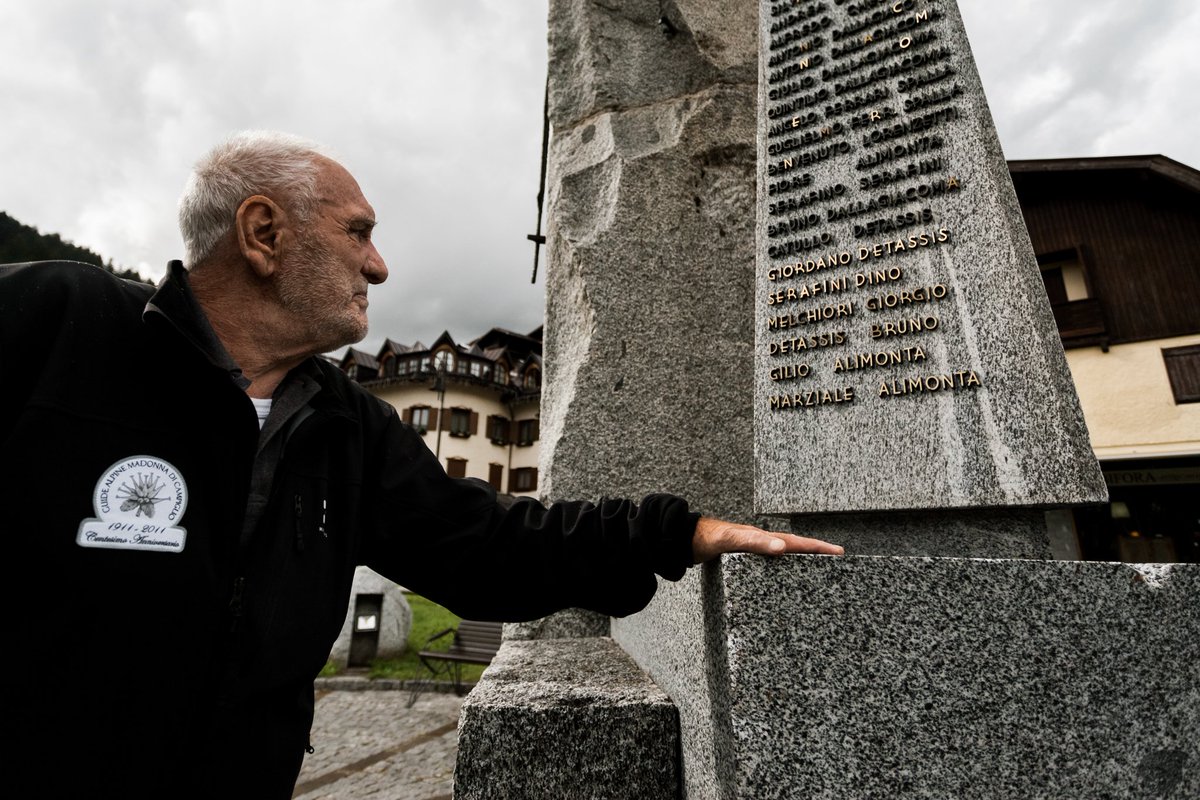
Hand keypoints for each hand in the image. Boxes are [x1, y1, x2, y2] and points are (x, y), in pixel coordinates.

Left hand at [691, 516, 843, 563]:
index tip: (839, 552)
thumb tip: (783, 547)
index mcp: (761, 537)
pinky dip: (780, 569)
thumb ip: (753, 542)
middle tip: (838, 562)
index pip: (796, 543)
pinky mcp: (741, 560)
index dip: (818, 548)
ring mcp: (751, 552)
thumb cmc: (705, 537)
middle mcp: (760, 543)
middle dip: (816, 554)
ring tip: (818, 572)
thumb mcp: (729, 539)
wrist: (680, 538)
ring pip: (783, 556)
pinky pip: (767, 565)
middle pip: (794, 548)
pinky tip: (781, 580)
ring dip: (800, 561)